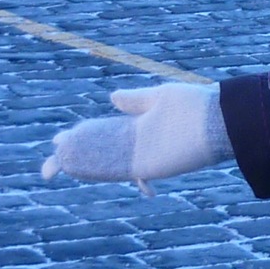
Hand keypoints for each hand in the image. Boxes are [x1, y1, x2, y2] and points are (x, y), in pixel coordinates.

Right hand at [43, 82, 226, 192]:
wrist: (219, 121)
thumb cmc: (196, 106)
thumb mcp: (160, 97)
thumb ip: (136, 100)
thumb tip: (112, 97)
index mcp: (139, 126)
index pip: (104, 134)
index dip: (82, 137)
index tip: (59, 141)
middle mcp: (137, 144)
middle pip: (99, 152)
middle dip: (75, 157)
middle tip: (49, 165)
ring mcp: (141, 156)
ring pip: (103, 164)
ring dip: (79, 166)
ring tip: (53, 168)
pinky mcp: (148, 165)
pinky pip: (116, 170)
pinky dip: (95, 170)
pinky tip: (76, 170)